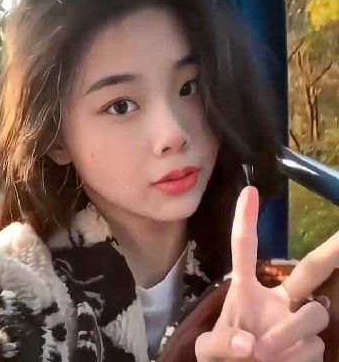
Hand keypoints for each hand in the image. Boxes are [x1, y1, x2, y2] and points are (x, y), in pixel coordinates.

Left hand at [195, 186, 336, 361]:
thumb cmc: (224, 356)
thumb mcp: (210, 351)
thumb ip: (222, 345)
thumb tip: (250, 346)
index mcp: (246, 289)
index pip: (245, 249)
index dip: (246, 221)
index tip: (250, 191)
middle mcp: (279, 299)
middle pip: (309, 270)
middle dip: (331, 251)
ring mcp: (298, 320)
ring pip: (314, 314)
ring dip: (290, 334)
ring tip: (265, 353)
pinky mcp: (313, 345)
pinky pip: (315, 346)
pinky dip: (296, 357)